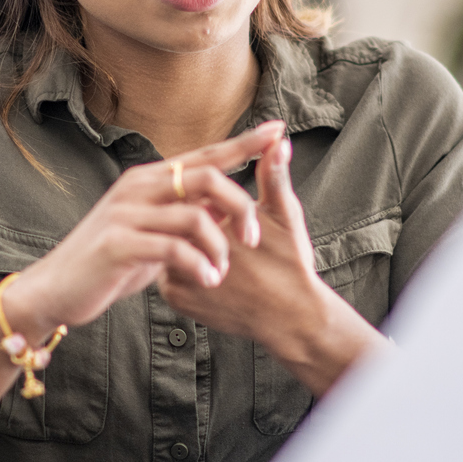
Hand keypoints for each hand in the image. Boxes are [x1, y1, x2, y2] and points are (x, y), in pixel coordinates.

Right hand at [5, 122, 285, 338]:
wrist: (55, 289)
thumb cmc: (110, 262)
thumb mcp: (153, 233)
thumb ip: (185, 217)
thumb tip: (227, 210)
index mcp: (150, 179)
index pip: (205, 154)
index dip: (243, 143)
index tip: (279, 131)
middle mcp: (138, 187)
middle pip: (207, 177)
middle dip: (240, 206)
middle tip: (255, 240)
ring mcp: (126, 213)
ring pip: (195, 215)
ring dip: (219, 247)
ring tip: (222, 273)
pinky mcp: (119, 244)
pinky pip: (174, 249)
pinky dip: (199, 266)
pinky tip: (206, 282)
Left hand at [158, 127, 381, 393]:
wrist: (292, 320)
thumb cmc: (292, 264)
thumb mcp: (284, 215)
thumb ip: (273, 176)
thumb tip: (277, 141)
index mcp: (207, 221)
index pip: (189, 195)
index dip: (208, 198)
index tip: (234, 217)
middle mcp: (183, 248)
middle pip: (176, 221)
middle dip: (196, 221)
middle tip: (232, 239)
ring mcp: (175, 275)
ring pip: (171, 247)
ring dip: (188, 244)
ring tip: (226, 257)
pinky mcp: (176, 299)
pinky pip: (170, 275)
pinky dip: (187, 270)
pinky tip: (215, 276)